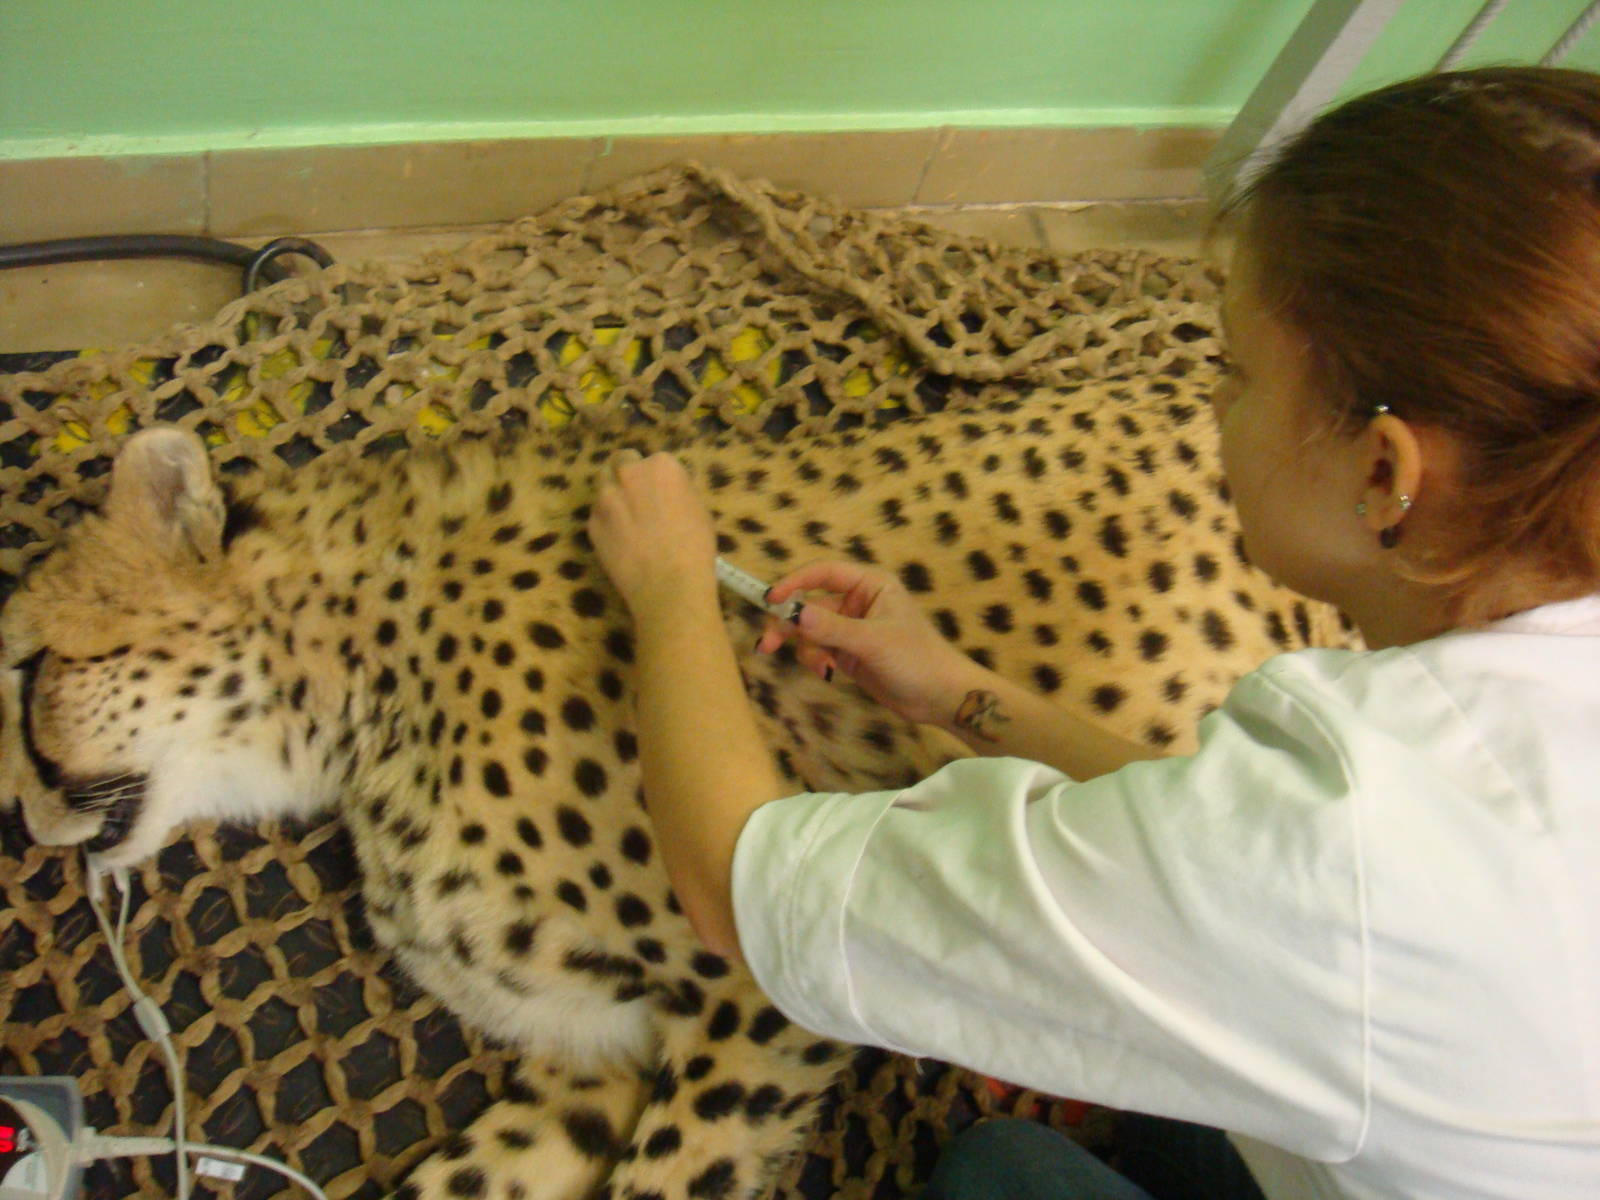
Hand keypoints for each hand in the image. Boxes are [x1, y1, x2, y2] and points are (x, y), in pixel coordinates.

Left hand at [588, 450, 717, 618]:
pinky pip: (598, 514)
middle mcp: (628, 474)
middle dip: (627, 473)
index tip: (661, 492)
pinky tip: (620, 540)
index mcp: (660, 466)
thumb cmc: (695, 547)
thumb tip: (666, 491)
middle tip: (637, 494)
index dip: (657, 477)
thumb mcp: (698, 509)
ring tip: (626, 517)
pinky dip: (607, 521)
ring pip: (603, 485)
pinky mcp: (592, 524)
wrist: (669, 584)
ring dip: (613, 494)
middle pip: (620, 461)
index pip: (654, 460)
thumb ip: (677, 491)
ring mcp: (605, 499)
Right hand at [756, 561, 983, 725]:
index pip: (824, 572)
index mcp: (870, 584)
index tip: (771, 599)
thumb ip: (833, 628)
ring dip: (804, 647)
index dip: (795, 582)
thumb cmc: (916, 658)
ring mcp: (851, 628)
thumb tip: (794, 614)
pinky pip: (818, 649)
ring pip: (810, 630)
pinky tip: (827, 673)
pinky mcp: (848, 653)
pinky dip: (815, 659)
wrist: (940, 697)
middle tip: (766, 644)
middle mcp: (857, 602)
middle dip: (789, 624)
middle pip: (810, 604)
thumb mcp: (874, 641)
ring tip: (817, 667)